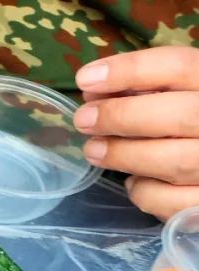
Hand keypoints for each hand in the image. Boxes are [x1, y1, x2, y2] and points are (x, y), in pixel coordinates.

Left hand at [75, 47, 198, 220]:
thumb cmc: (191, 126)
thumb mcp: (180, 97)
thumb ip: (150, 92)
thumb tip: (95, 95)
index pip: (180, 66)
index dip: (131, 70)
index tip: (85, 79)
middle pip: (180, 115)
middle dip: (122, 116)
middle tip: (84, 120)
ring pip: (175, 162)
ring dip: (125, 155)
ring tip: (94, 150)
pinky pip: (172, 201)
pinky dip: (144, 191)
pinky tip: (133, 181)